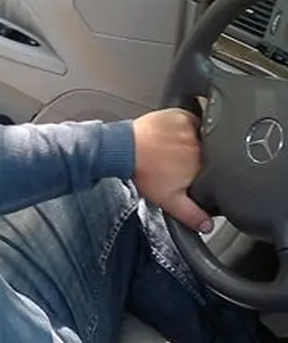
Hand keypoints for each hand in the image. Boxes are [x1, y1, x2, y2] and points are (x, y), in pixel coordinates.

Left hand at [133, 108, 212, 233]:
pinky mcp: (182, 116)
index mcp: (202, 167)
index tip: (193, 175)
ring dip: (193, 143)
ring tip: (172, 150)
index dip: (204, 174)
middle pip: (208, 154)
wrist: (126, 149)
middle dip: (198, 159)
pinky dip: (187, 128)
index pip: (215, 170)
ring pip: (202, 138)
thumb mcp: (169, 201)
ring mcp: (192, 129)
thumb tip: (209, 226)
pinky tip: (174, 136)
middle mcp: (201, 147)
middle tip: (178, 163)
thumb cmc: (145, 172)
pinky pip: (193, 121)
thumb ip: (192, 214)